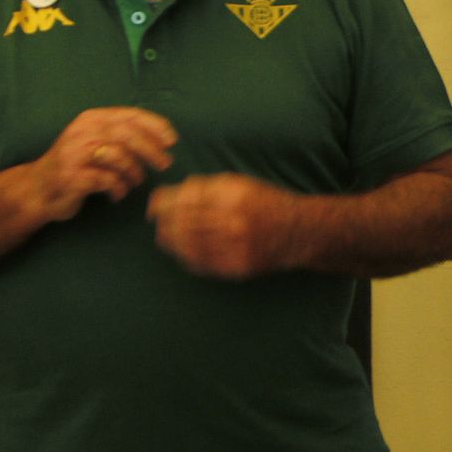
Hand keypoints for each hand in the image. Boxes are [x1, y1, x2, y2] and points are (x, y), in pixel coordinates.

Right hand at [29, 107, 177, 220]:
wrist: (37, 189)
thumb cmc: (76, 165)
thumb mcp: (96, 141)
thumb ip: (122, 135)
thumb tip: (163, 138)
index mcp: (91, 119)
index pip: (130, 115)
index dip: (155, 126)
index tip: (172, 140)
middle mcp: (82, 131)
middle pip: (128, 135)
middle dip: (151, 150)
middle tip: (165, 164)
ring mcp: (74, 154)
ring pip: (119, 157)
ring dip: (134, 172)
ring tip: (134, 182)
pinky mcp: (71, 177)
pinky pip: (107, 180)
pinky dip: (119, 188)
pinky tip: (117, 194)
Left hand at [150, 173, 300, 279]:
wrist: (298, 231)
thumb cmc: (263, 203)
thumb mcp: (238, 184)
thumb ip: (202, 188)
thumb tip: (159, 199)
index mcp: (232, 193)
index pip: (184, 199)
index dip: (162, 204)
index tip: (153, 208)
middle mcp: (233, 219)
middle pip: (182, 223)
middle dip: (164, 224)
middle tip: (157, 224)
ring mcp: (235, 246)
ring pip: (187, 246)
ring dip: (171, 242)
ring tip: (166, 238)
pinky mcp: (237, 266)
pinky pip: (201, 264)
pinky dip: (186, 258)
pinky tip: (184, 252)